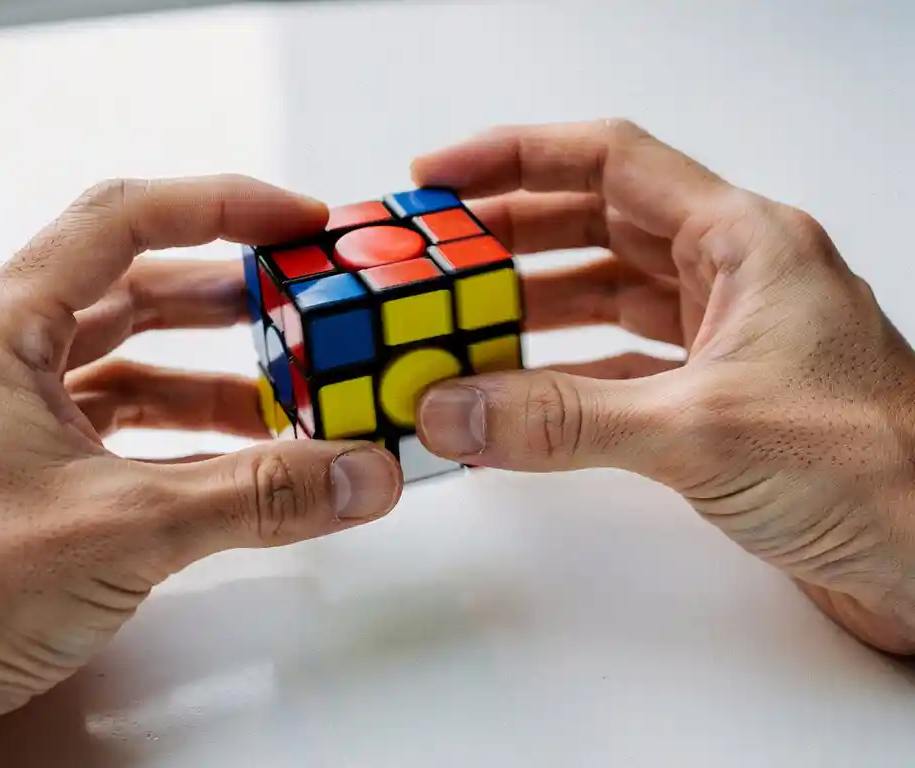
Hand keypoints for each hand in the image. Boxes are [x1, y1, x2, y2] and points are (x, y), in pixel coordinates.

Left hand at [0, 176, 402, 767]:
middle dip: (228, 294)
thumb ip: (256, 495)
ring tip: (288, 384)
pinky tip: (239, 456)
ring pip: (132, 364)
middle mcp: (0, 364)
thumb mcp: (122, 527)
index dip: (222, 208)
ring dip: (216, 373)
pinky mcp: (32, 479)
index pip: (124, 222)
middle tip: (299, 296)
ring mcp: (13, 422)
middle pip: (133, 289)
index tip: (293, 221)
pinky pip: (125, 428)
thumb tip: (354, 471)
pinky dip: (189, 435)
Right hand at [412, 120, 914, 654]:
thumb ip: (565, 419)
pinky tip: (519, 390)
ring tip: (464, 318)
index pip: (611, 162)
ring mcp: (725, 338)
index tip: (444, 175)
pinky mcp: (715, 397)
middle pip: (599, 224)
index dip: (517, 158)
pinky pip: (618, 362)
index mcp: (745, 242)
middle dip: (511, 234)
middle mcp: (735, 277)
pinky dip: (562, 372)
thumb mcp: (701, 431)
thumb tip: (459, 406)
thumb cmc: (876, 472)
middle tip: (441, 251)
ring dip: (533, 305)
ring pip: (607, 295)